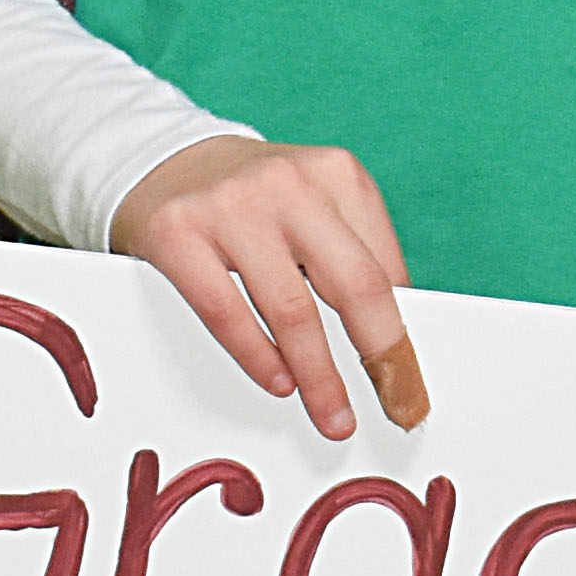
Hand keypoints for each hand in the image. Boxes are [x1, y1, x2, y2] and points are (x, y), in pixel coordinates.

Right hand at [114, 134, 426, 442]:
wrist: (164, 161)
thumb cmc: (254, 199)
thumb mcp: (315, 205)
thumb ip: (351, 257)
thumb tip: (387, 340)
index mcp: (336, 174)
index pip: (386, 270)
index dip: (404, 335)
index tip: (410, 382)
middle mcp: (288, 183)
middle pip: (354, 285)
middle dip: (380, 358)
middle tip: (393, 405)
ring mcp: (230, 206)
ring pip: (292, 310)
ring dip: (318, 376)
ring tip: (332, 413)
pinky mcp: (177, 232)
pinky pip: (226, 313)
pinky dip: (258, 358)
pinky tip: (278, 381)